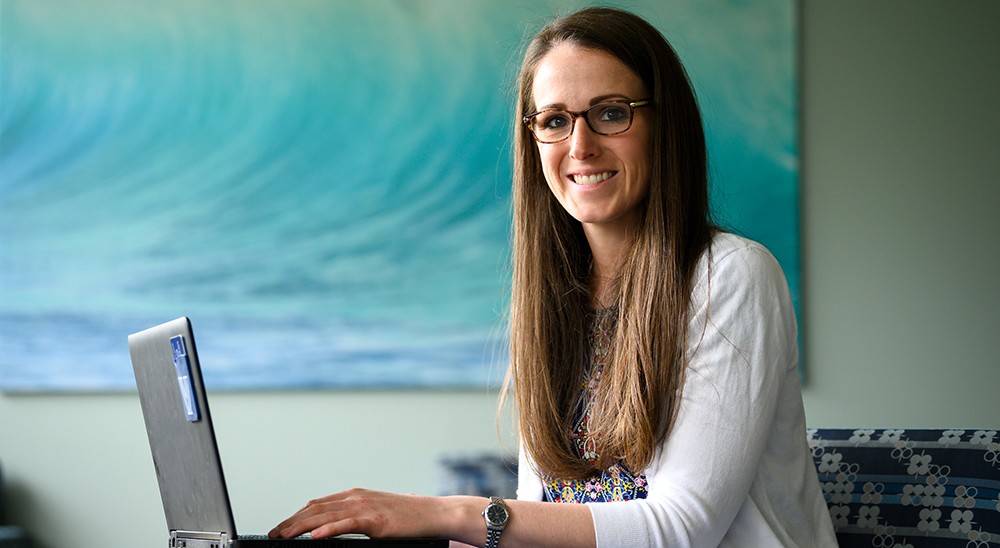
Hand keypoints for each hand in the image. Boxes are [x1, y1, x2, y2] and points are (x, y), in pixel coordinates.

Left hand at [268, 488, 455, 540]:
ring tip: (283, 536)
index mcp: (355, 495)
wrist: (433, 513)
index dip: (295, 515)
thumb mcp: (377, 514)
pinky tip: (314, 536)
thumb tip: (338, 525)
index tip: (280, 527)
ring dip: (300, 527)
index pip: (317, 503)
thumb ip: (357, 517)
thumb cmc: (408, 516)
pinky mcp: (375, 520)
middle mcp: (356, 497)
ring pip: (324, 515)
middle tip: (272, 534)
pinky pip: (346, 524)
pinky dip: (328, 529)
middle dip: (290, 522)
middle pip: (314, 508)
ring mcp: (365, 506)